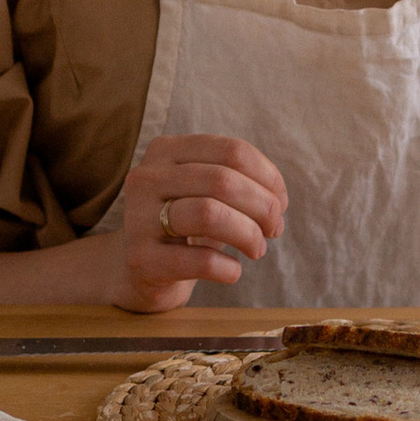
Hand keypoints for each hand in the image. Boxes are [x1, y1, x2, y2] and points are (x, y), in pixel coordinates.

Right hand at [111, 131, 288, 312]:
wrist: (140, 270)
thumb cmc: (186, 226)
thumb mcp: (207, 193)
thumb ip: (242, 185)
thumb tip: (278, 202)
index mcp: (166, 150)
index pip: (232, 150)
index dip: (268, 177)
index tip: (281, 202)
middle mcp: (147, 178)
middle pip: (223, 181)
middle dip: (263, 207)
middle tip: (273, 230)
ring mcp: (138, 218)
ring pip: (209, 214)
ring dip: (248, 234)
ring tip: (257, 249)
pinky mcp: (141, 259)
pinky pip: (199, 260)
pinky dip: (228, 267)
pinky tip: (232, 271)